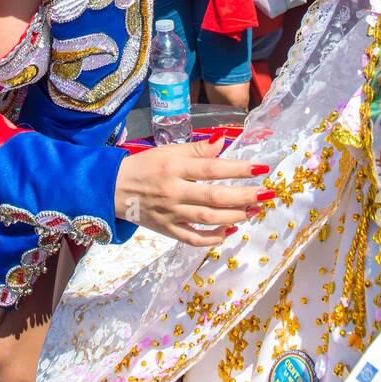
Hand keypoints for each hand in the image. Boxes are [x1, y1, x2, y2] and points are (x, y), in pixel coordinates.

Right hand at [113, 136, 271, 246]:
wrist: (114, 189)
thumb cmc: (145, 166)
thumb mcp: (168, 151)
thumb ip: (197, 150)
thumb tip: (223, 143)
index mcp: (174, 168)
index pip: (212, 169)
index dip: (238, 169)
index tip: (262, 168)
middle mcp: (173, 192)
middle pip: (214, 197)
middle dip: (244, 196)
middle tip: (267, 193)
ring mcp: (171, 214)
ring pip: (208, 219)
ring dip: (235, 215)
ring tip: (255, 209)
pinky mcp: (168, 230)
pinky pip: (194, 238)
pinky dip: (213, 238)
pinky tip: (230, 230)